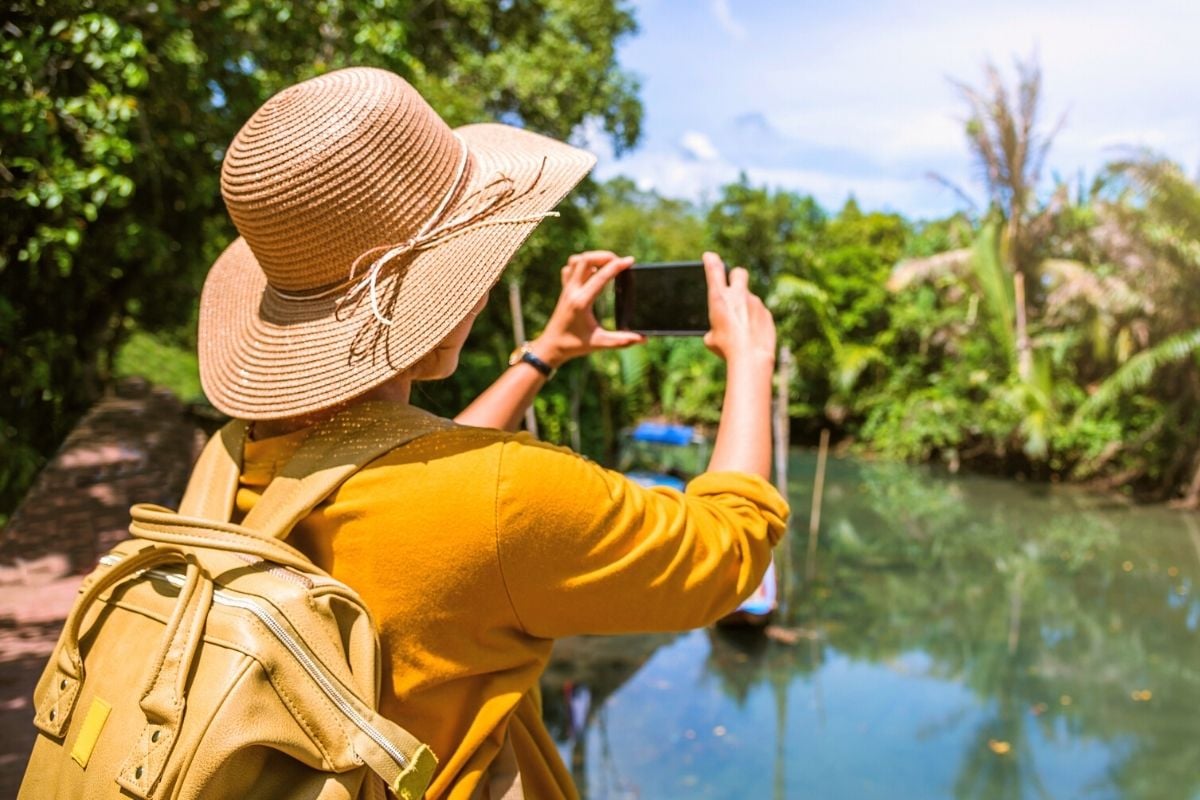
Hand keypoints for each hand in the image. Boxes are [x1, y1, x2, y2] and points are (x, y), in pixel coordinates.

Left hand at [532, 251, 645, 365]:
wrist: (551, 346)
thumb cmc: (574, 345)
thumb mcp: (599, 343)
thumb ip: (621, 341)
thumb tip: (643, 339)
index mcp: (582, 302)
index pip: (601, 276)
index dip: (617, 266)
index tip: (630, 261)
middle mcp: (572, 291)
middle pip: (586, 260)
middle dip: (605, 256)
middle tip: (619, 262)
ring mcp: (566, 289)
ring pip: (576, 260)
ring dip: (593, 258)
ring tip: (607, 265)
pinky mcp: (564, 290)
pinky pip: (570, 268)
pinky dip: (582, 264)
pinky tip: (592, 273)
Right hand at [702, 251, 775, 364]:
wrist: (751, 358)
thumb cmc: (726, 349)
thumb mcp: (710, 338)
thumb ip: (715, 326)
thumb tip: (719, 328)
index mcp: (720, 299)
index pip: (714, 270)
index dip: (711, 260)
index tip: (709, 256)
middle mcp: (739, 295)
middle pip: (739, 272)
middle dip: (735, 276)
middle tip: (732, 287)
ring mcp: (755, 303)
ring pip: (750, 298)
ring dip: (745, 307)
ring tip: (742, 328)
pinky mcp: (766, 313)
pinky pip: (759, 312)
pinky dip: (755, 320)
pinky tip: (752, 334)